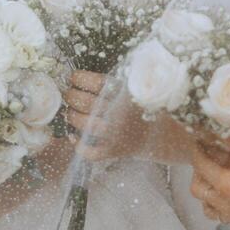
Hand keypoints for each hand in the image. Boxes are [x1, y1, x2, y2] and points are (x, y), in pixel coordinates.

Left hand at [64, 71, 191, 163]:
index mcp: (125, 93)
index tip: (73, 77)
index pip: (96, 82)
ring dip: (72, 116)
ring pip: (85, 125)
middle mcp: (120, 113)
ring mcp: (117, 134)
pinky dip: (78, 145)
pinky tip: (73, 136)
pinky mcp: (114, 151)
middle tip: (68, 94)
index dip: (79, 78)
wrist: (160, 135)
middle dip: (71, 96)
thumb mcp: (132, 88)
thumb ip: (112, 82)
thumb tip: (78, 77)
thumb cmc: (139, 108)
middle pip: (86, 103)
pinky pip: (91, 152)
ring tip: (70, 112)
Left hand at [189, 138, 229, 229]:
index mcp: (224, 185)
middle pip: (196, 188)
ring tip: (217, 178)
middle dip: (198, 171)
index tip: (200, 140)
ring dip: (205, 190)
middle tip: (209, 158)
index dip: (197, 151)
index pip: (200, 165)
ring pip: (205, 204)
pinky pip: (218, 214)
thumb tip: (225, 134)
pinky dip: (216, 204)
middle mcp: (222, 202)